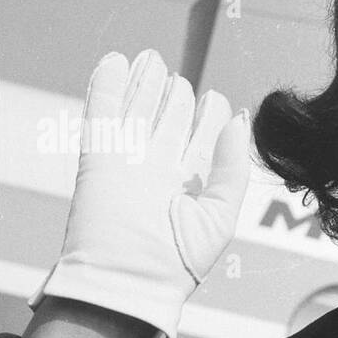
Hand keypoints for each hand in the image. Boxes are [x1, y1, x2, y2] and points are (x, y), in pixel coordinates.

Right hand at [31, 50, 251, 337]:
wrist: (128, 280)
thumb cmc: (178, 260)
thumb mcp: (220, 215)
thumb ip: (233, 167)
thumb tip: (239, 120)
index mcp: (189, 187)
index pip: (200, 142)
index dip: (209, 118)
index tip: (217, 100)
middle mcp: (158, 173)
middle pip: (166, 123)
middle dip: (174, 96)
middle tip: (177, 77)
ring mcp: (127, 163)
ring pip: (136, 112)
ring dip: (143, 84)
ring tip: (151, 58)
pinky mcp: (98, 157)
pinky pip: (102, 113)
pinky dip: (107, 86)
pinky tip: (115, 62)